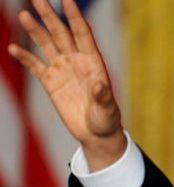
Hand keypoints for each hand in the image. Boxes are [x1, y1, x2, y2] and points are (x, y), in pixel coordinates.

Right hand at [7, 0, 125, 170]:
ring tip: (24, 15)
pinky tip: (13, 48)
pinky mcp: (50, 82)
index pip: (83, 34)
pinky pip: (35, 65)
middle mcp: (76, 61)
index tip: (67, 0)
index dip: (75, 17)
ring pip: (46, 44)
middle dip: (50, 16)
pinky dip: (24, 57)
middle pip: (61, 33)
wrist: (95, 133)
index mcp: (93, 62)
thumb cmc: (106, 120)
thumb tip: (100, 85)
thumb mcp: (107, 110)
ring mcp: (62, 69)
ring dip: (35, 30)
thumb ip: (103, 96)